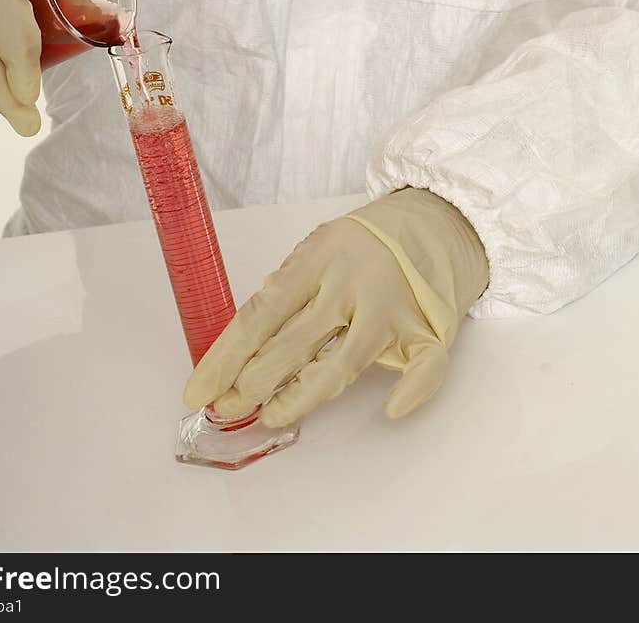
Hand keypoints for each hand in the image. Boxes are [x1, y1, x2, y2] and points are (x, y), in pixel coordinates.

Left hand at [183, 187, 488, 427]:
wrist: (437, 222)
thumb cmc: (365, 243)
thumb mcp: (319, 247)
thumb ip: (289, 288)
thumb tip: (244, 344)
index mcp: (318, 257)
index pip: (260, 313)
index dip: (225, 357)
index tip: (200, 389)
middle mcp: (351, 283)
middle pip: (293, 343)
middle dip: (251, 383)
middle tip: (226, 408)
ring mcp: (390, 307)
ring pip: (342, 364)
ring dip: (301, 397)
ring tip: (272, 415)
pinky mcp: (429, 328)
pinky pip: (422, 367)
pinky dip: (411, 391)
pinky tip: (390, 409)